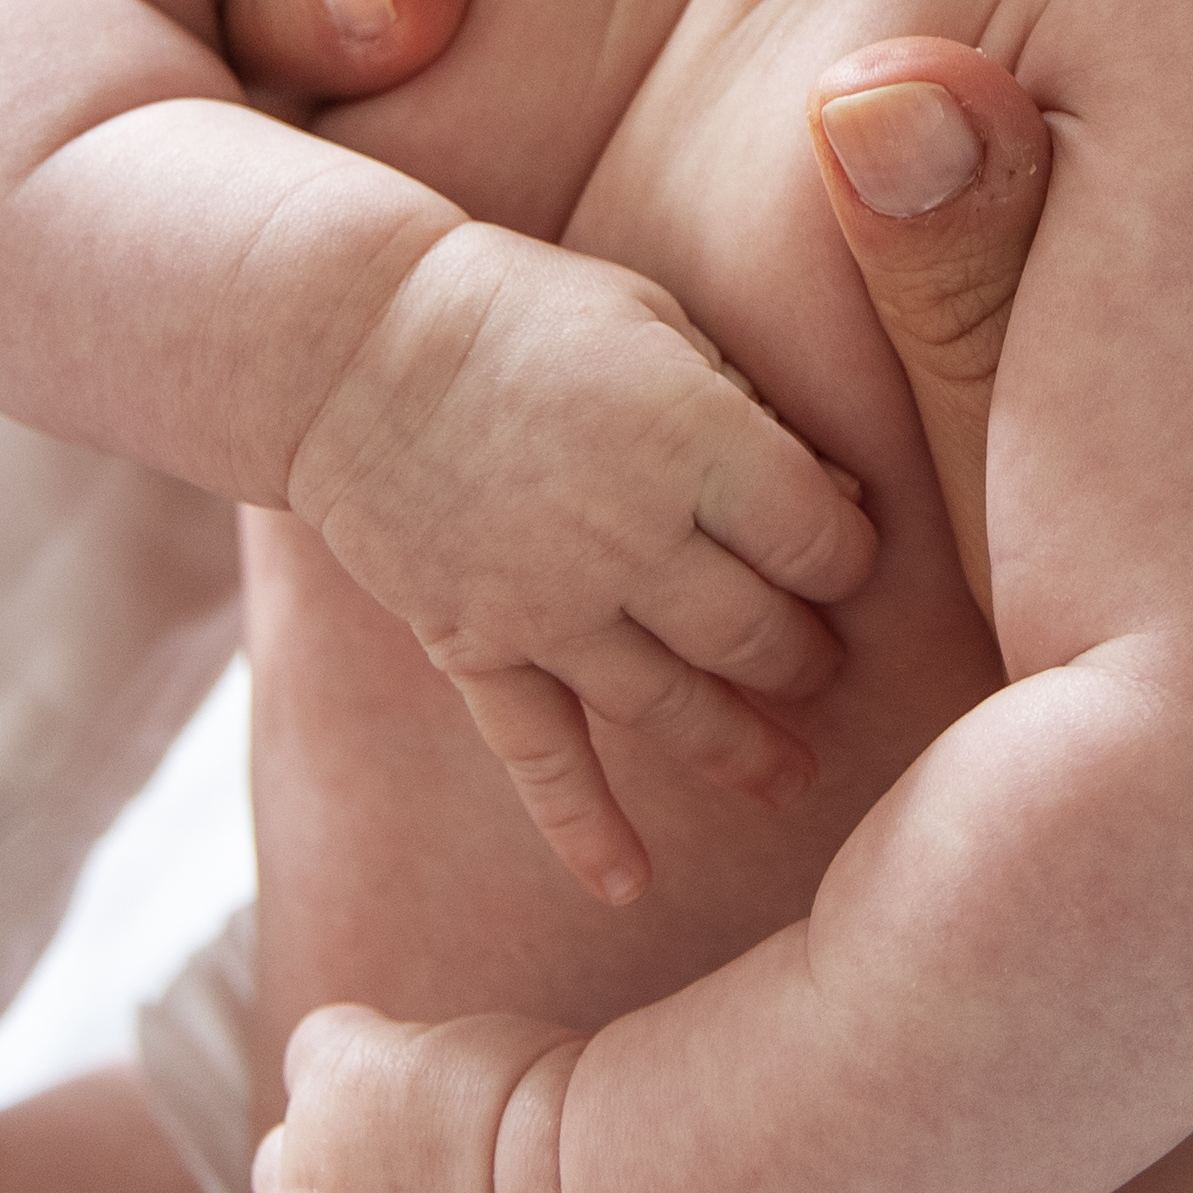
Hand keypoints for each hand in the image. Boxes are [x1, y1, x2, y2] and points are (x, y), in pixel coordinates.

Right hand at [285, 225, 876, 902]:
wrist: (344, 337)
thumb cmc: (523, 308)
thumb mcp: (659, 320)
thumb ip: (748, 408)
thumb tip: (840, 493)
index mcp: (695, 440)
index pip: (821, 540)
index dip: (847, 554)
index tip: (844, 555)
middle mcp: (632, 535)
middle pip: (760, 634)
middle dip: (804, 656)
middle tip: (817, 663)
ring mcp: (547, 602)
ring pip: (674, 706)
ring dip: (739, 748)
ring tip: (786, 776)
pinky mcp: (475, 644)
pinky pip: (540, 757)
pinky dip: (584, 829)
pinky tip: (627, 884)